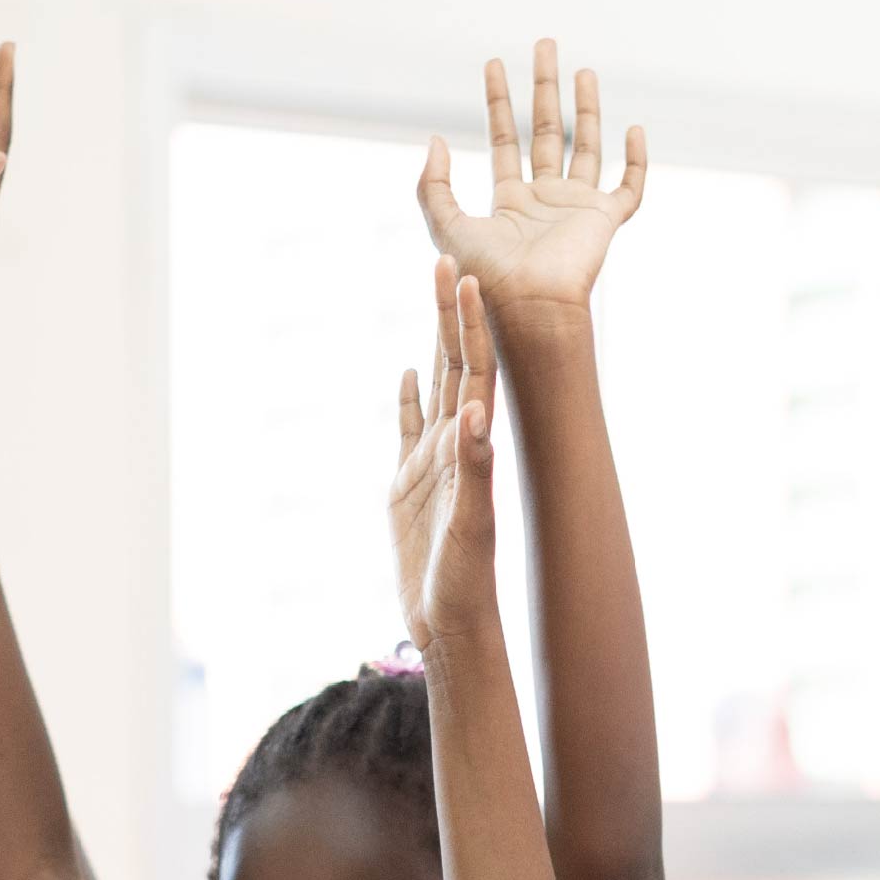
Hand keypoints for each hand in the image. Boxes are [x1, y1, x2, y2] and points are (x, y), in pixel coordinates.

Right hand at [391, 263, 500, 648]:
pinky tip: (404, 372)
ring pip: (433, 386)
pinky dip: (406, 399)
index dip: (471, 325)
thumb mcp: (471, 524)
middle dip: (451, 313)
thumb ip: (475, 470)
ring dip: (433, 340)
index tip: (467, 277)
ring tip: (432, 294)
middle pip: (454, 365)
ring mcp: (431, 463)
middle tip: (446, 258)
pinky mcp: (408, 486)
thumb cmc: (465, 581)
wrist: (450, 622)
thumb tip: (476, 415)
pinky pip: (407, 430)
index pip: (475, 372)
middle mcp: (456, 446)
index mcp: (473, 448)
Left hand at [415, 40, 644, 328]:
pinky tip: (635, 129)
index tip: (493, 63)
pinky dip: (636, 162)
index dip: (497, 102)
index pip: (504, 140)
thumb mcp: (446, 226)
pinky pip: (629, 188)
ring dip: (586, 109)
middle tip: (544, 45)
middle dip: (544, 88)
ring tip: (584, 70)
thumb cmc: (486, 276)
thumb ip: (434, 184)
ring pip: (586, 148)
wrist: (528, 307)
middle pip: (547, 132)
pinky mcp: (605, 221)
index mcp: (510, 202)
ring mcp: (577, 209)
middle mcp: (545, 201)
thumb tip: (435, 138)